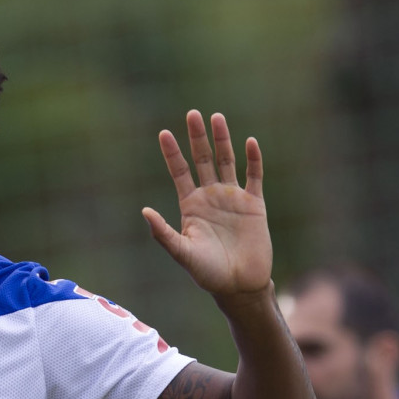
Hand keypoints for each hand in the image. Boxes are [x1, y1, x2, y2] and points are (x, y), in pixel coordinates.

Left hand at [142, 110, 271, 301]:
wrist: (239, 286)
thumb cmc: (207, 273)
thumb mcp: (181, 252)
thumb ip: (163, 233)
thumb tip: (144, 210)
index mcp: (191, 205)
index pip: (179, 172)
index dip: (172, 153)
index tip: (164, 133)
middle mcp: (210, 196)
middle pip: (203, 159)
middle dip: (197, 138)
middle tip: (192, 113)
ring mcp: (233, 198)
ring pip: (227, 162)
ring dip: (223, 140)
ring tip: (216, 117)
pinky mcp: (255, 205)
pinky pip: (254, 177)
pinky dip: (253, 160)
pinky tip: (250, 142)